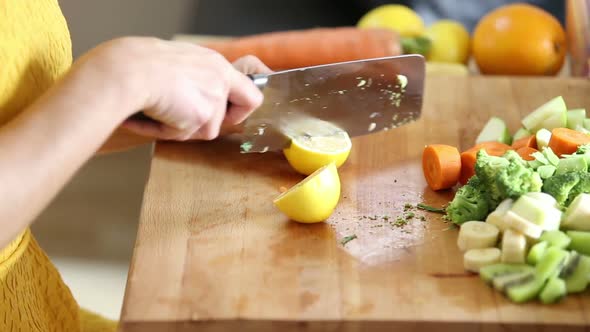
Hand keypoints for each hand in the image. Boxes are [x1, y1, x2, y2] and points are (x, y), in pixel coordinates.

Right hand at [68, 37, 265, 140]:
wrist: (128, 70)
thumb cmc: (140, 63)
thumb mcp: (177, 63)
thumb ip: (194, 79)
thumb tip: (192, 97)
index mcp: (216, 64)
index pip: (250, 92)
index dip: (240, 110)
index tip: (227, 115)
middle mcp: (221, 80)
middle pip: (226, 119)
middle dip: (206, 125)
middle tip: (183, 119)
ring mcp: (213, 99)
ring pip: (202, 131)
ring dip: (180, 128)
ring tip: (158, 110)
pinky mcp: (200, 117)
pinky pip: (182, 135)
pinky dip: (165, 131)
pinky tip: (151, 117)